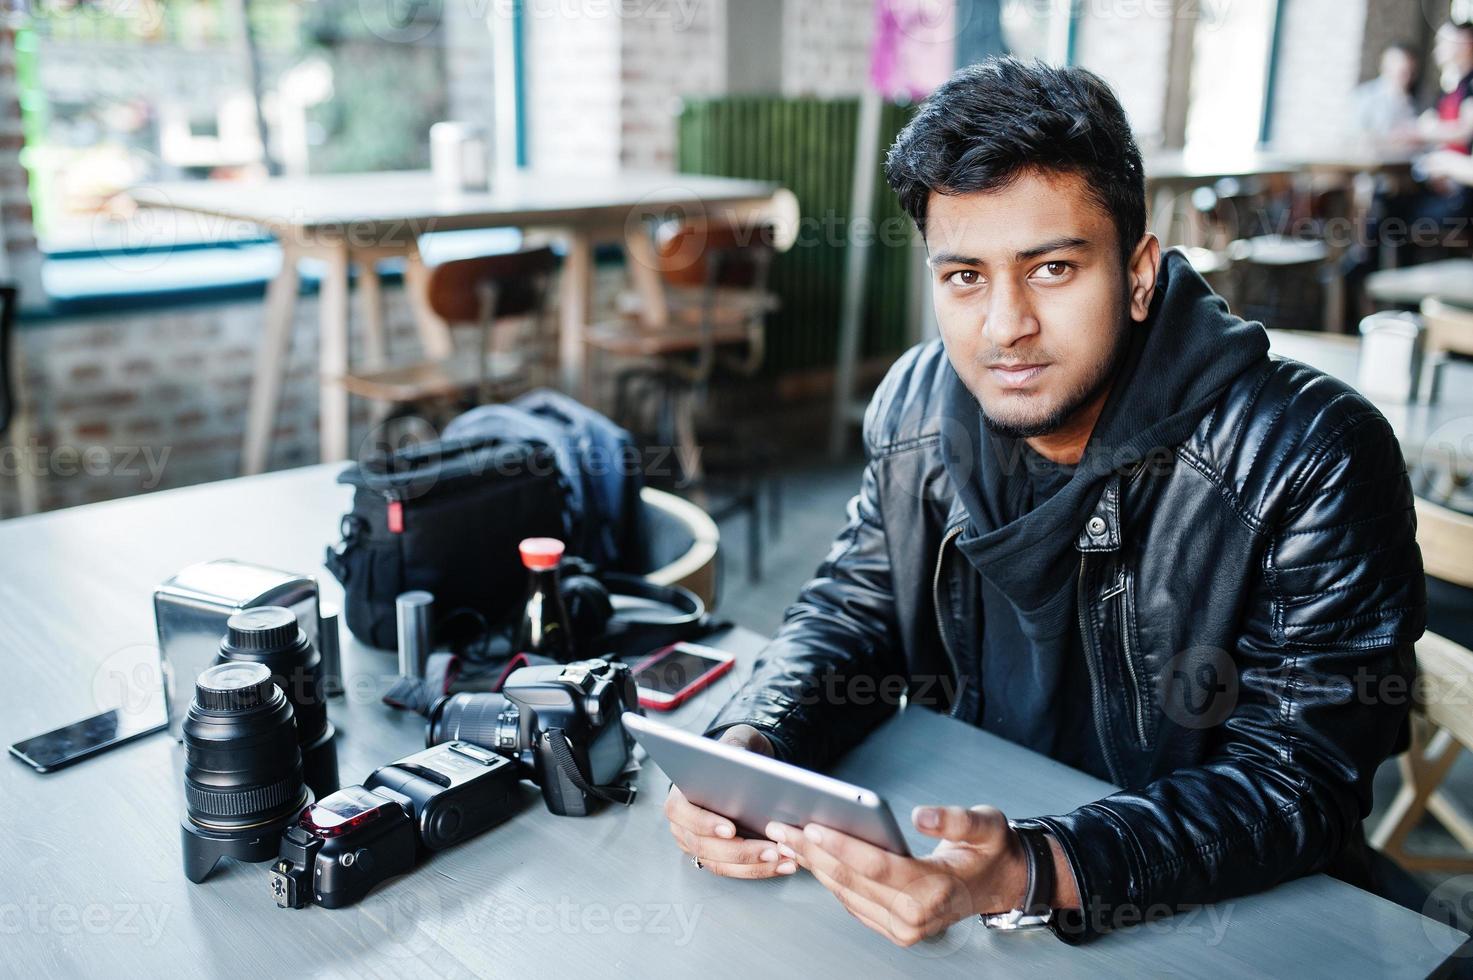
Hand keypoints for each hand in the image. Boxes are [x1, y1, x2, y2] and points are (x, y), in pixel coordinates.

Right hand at [663, 725, 796, 878]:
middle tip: (770, 850)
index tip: (731, 829)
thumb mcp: (737, 741)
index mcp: (680, 796)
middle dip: (740, 852)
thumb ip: (734, 746)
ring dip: (754, 865)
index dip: (704, 824)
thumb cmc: (736, 756)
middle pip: (703, 846)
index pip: (682, 813)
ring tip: (783, 859)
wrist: (743, 771)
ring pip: (720, 864)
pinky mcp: (718, 857)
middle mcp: (684, 824)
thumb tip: (737, 755)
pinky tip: (784, 864)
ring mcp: (698, 843)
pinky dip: (760, 869)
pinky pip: (735, 870)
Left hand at [767, 805, 1077, 947]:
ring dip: (813, 865)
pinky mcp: (894, 928)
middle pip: (852, 881)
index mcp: (936, 891)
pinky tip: (809, 856)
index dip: (841, 845)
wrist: (999, 883)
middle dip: (812, 852)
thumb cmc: (990, 850)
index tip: (812, 825)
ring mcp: (903, 927)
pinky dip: (828, 878)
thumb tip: (921, 815)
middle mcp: (916, 916)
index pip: (877, 866)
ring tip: (786, 837)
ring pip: (845, 893)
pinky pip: (851, 901)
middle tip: (781, 828)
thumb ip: (954, 820)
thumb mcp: (986, 824)